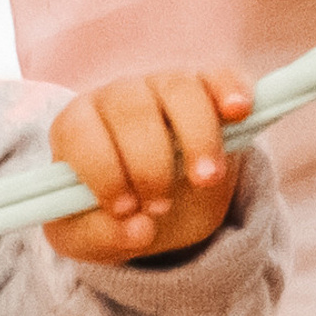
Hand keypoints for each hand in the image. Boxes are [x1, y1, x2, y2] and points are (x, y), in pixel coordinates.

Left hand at [45, 68, 250, 264]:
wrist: (151, 204)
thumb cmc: (109, 214)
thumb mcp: (88, 237)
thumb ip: (101, 237)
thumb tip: (139, 231)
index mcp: (75, 128)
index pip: (79, 132)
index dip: (104, 171)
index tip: (125, 210)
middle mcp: (116, 98)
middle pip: (132, 110)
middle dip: (150, 164)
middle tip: (161, 208)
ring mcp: (162, 88)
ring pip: (179, 90)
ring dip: (197, 137)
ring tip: (206, 180)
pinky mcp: (206, 89)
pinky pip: (220, 77)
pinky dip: (230, 89)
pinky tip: (239, 112)